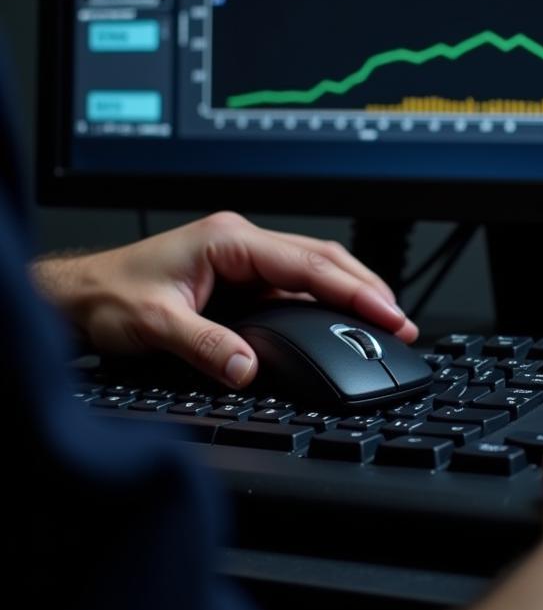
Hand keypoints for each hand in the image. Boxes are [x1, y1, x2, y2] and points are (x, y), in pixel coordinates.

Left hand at [32, 211, 416, 387]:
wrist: (75, 296)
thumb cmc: (106, 296)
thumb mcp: (153, 324)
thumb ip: (205, 346)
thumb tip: (248, 367)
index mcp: (227, 241)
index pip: (306, 263)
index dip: (352, 289)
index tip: (384, 312)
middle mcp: (239, 243)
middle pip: (321, 258)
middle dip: (366, 286)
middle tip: (400, 320)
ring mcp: (241, 259)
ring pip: (312, 267)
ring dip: (350, 290)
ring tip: (385, 317)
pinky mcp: (238, 277)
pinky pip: (294, 283)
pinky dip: (325, 298)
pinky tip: (342, 316)